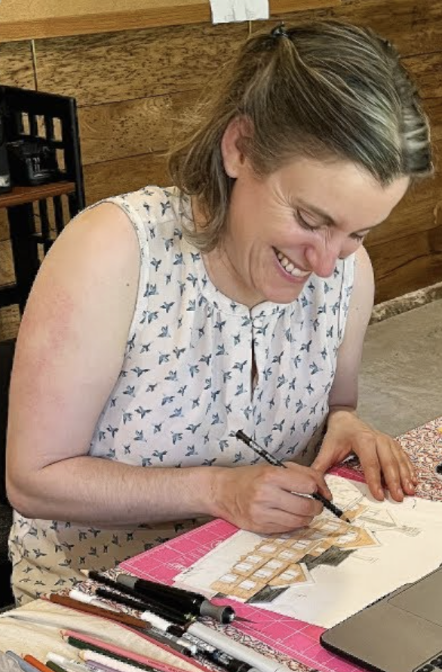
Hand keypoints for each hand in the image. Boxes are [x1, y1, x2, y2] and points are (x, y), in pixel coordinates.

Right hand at [211, 462, 331, 533]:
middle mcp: (266, 495)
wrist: (223, 491)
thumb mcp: (273, 467)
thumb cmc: (250, 477)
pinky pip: (287, 529)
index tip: (316, 489)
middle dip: (316, 506)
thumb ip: (301, 474)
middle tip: (315, 503)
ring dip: (307, 517)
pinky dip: (294, 524)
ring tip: (302, 510)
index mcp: (271, 476)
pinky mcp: (260, 527)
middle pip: (306, 507)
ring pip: (299, 521)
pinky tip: (289, 516)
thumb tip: (323, 489)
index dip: (317, 488)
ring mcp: (262, 513)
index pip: (308, 485)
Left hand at [312, 409, 417, 501]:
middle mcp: (378, 438)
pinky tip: (413, 480)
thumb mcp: (326, 450)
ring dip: (405, 476)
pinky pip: (403, 456)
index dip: (375, 480)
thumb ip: (319, 468)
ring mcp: (386, 440)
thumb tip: (318, 489)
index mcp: (362, 439)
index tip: (379, 496)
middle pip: (388, 462)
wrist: (345, 418)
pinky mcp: (391, 443)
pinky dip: (409, 468)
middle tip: (398, 498)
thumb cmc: (337, 435)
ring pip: (398, 459)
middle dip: (394, 481)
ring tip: (409, 491)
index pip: (370, 462)